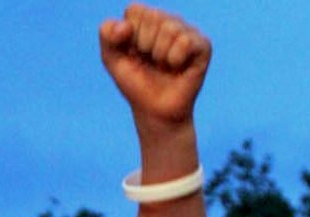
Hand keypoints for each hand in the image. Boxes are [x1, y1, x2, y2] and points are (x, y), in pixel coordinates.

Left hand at [99, 5, 210, 130]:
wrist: (155, 112)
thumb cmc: (136, 84)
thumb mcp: (112, 59)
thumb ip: (107, 35)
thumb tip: (125, 26)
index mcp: (147, 18)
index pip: (135, 10)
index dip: (130, 35)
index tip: (134, 52)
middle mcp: (169, 20)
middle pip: (153, 16)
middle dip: (145, 45)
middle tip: (151, 62)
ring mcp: (188, 31)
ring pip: (170, 28)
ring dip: (160, 55)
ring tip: (164, 66)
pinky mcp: (203, 46)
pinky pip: (185, 42)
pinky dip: (175, 59)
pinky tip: (177, 68)